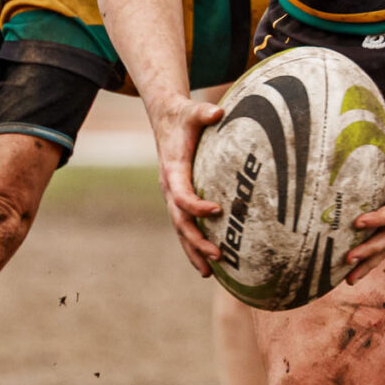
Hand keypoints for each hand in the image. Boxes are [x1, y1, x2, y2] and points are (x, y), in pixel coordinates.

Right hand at [151, 91, 226, 273]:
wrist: (166, 120)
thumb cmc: (183, 116)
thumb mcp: (192, 110)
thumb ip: (204, 111)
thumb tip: (218, 111)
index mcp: (173, 170)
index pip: (181, 194)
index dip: (196, 204)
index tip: (217, 210)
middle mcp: (169, 188)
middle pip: (180, 221)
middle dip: (196, 240)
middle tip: (218, 255)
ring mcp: (172, 197)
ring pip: (180, 230)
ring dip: (193, 251)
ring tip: (209, 273)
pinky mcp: (178, 200)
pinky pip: (184, 227)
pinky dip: (192, 246)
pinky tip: (207, 264)